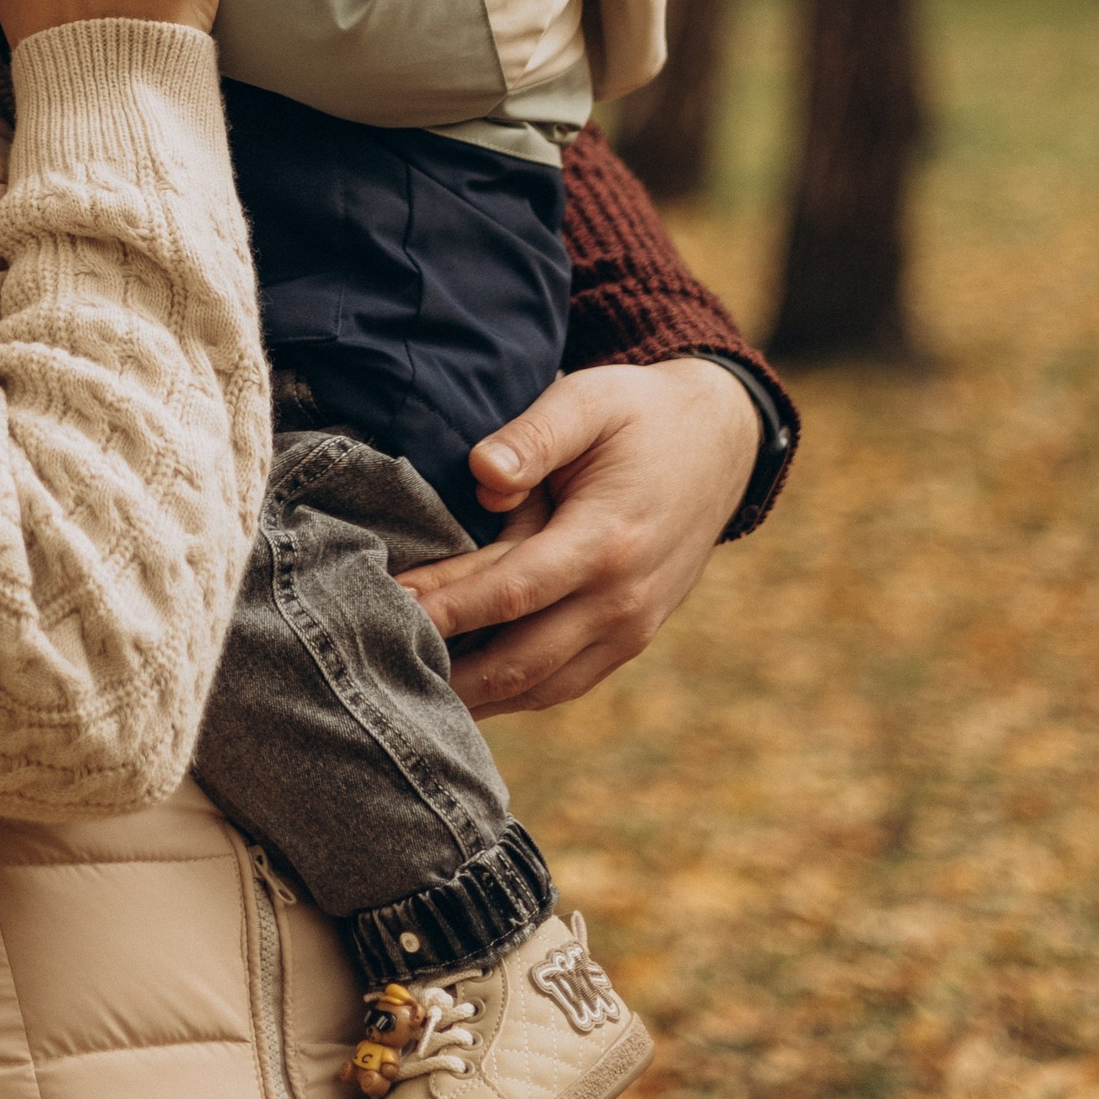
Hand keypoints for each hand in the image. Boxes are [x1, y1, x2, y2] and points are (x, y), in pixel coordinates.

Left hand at [396, 357, 761, 716]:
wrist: (720, 445)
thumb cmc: (639, 414)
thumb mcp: (589, 401)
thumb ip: (534, 436)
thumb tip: (482, 477)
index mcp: (609, 540)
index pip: (511, 591)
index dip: (447, 608)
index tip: (387, 609)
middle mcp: (624, 599)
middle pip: (521, 658)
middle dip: (447, 669)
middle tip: (377, 665)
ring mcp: (632, 628)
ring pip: (541, 686)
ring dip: (476, 697)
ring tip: (406, 692)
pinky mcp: (631, 639)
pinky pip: (564, 684)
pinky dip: (512, 695)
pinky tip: (462, 693)